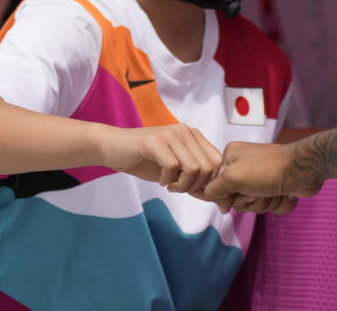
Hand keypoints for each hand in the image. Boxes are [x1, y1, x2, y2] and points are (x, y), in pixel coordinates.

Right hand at [101, 124, 222, 193]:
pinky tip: (161, 181)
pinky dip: (168, 180)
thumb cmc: (147, 161)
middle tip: (179, 189)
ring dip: (183, 186)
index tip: (195, 194)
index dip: (211, 184)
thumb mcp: (177, 174)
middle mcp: (186, 131)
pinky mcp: (155, 141)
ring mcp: (171, 134)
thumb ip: (199, 185)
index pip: (218, 163)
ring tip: (171, 186)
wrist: (113, 148)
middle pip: (209, 168)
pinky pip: (173, 167)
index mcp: (195, 136)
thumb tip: (224, 204)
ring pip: (194, 169)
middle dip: (197, 187)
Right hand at [201, 142, 321, 212]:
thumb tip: (220, 205)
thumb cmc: (267, 170)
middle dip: (250, 201)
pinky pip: (271, 207)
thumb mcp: (232, 177)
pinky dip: (279, 204)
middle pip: (237, 199)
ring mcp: (262, 178)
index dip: (227, 196)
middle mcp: (245, 166)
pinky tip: (285, 193)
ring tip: (274, 191)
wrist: (302, 170)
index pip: (217, 186)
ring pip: (255, 206)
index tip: (238, 193)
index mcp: (231, 157)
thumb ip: (215, 190)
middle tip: (258, 191)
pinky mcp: (277, 188)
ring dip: (266, 203)